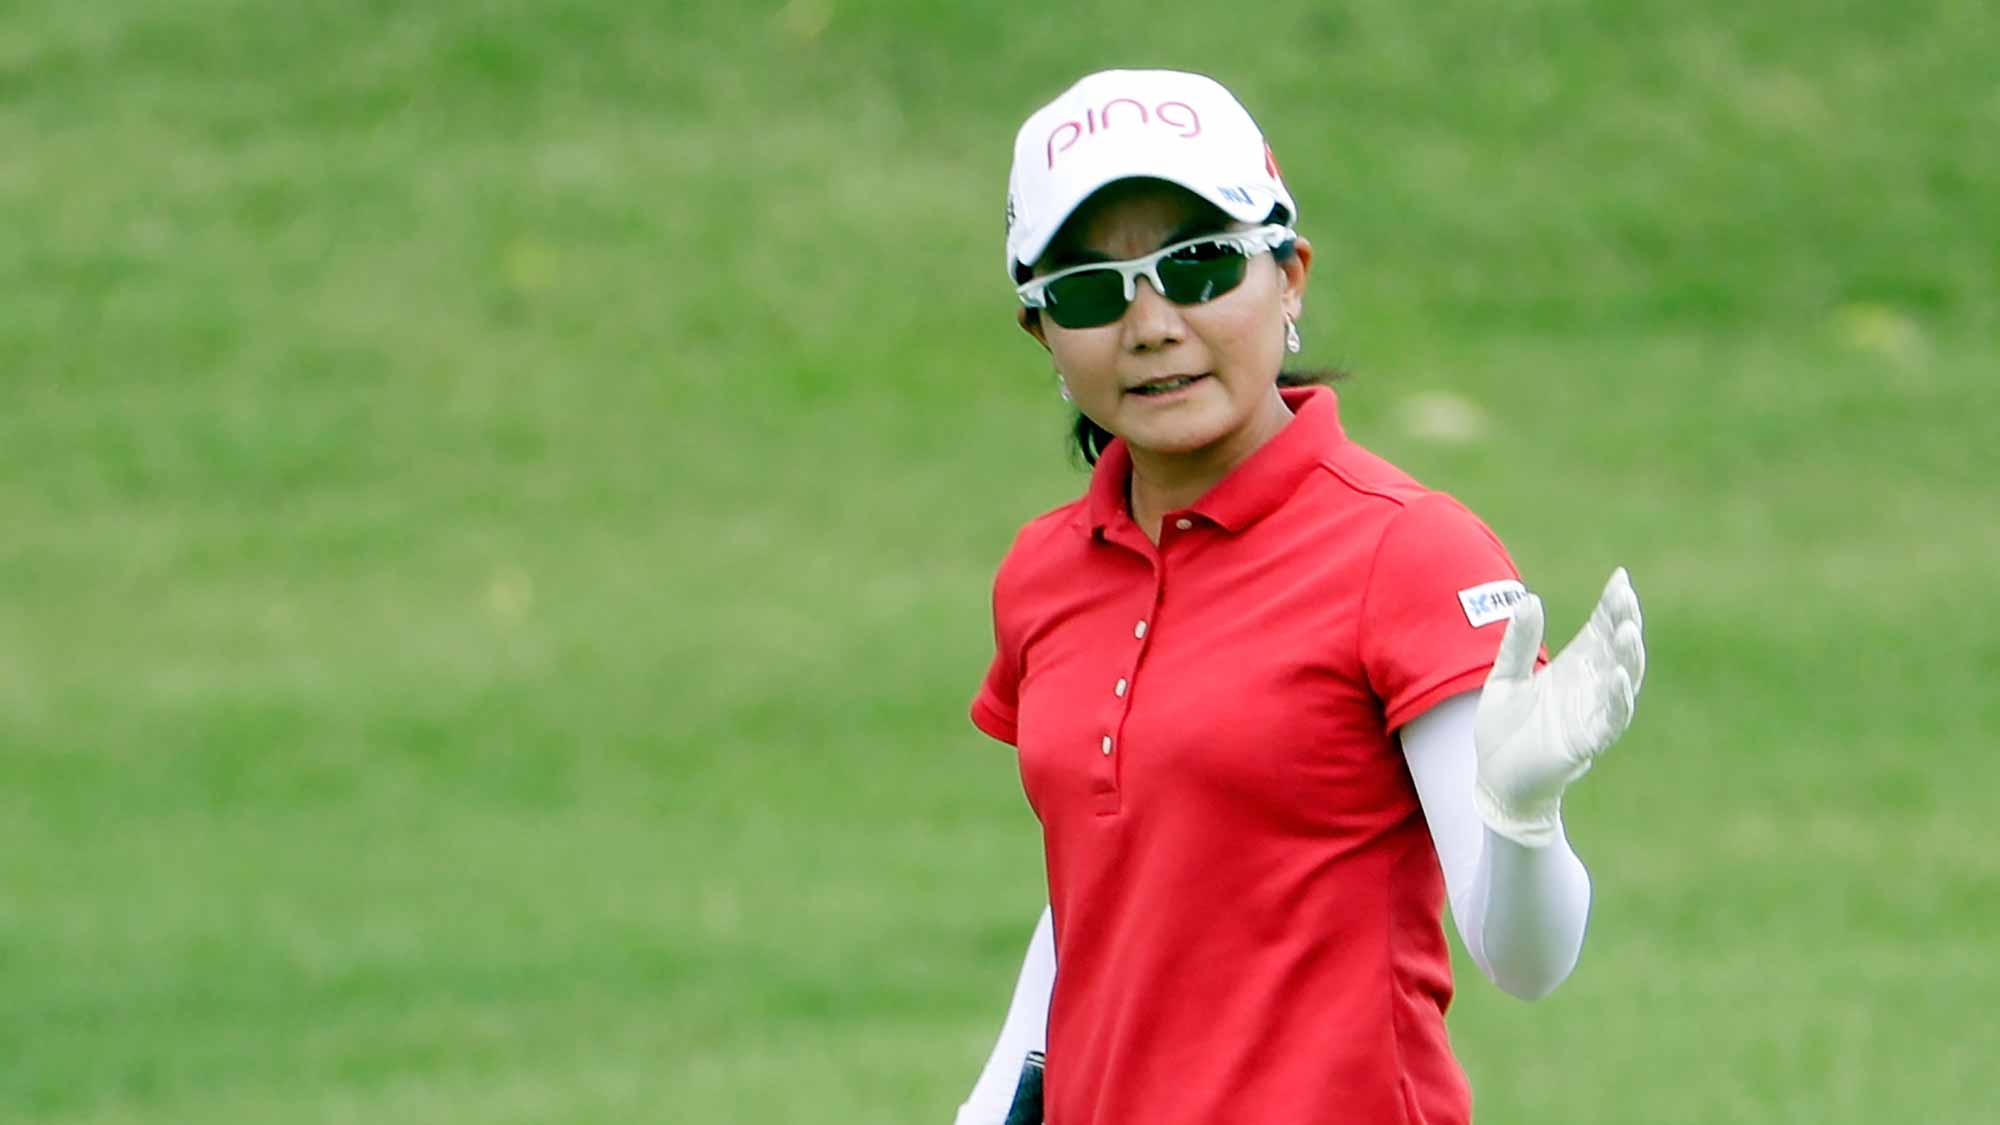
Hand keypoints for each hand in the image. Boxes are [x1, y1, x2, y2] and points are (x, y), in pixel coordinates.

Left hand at [1474, 568, 1646, 846]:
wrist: (1495, 781)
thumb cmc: (1504, 729)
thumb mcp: (1505, 676)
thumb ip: (1519, 641)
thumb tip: (1530, 598)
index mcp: (1573, 668)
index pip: (1600, 630)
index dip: (1612, 606)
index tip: (1620, 578)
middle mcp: (1589, 688)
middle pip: (1615, 649)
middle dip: (1624, 622)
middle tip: (1626, 596)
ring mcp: (1590, 714)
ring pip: (1623, 681)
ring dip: (1628, 656)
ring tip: (1628, 629)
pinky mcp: (1585, 742)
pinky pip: (1611, 719)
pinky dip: (1619, 698)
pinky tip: (1619, 676)